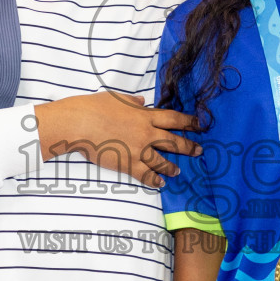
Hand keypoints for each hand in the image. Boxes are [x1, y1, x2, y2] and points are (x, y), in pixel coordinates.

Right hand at [34, 91, 200, 187]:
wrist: (79, 124)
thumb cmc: (94, 107)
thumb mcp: (116, 98)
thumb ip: (132, 102)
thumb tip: (141, 102)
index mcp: (144, 115)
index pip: (173, 119)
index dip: (188, 122)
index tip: (199, 124)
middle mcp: (146, 133)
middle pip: (173, 141)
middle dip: (188, 146)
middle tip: (198, 151)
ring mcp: (138, 150)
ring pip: (161, 161)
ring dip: (171, 166)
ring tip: (178, 171)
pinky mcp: (128, 164)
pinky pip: (146, 174)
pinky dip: (154, 180)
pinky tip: (160, 183)